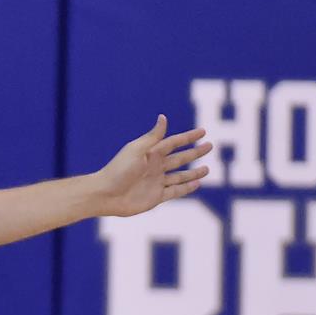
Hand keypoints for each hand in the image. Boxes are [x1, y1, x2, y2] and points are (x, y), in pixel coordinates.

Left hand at [95, 115, 211, 215]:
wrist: (105, 194)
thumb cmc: (118, 170)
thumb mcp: (136, 150)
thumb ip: (153, 137)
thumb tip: (163, 117)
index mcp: (150, 153)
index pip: (173, 143)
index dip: (188, 137)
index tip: (203, 131)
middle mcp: (155, 167)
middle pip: (180, 158)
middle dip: (194, 152)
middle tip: (210, 146)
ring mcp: (156, 182)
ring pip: (180, 176)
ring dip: (193, 172)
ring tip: (207, 168)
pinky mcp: (156, 197)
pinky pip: (175, 191)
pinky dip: (186, 188)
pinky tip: (197, 184)